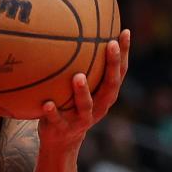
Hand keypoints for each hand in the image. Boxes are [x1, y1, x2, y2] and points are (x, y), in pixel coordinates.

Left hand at [38, 29, 130, 150]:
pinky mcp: (63, 129)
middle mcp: (99, 107)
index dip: (124, 53)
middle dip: (112, 65)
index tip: (124, 32)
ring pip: (86, 106)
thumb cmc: (70, 105)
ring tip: (77, 76)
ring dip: (82, 92)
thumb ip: (80, 65)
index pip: (119, 72)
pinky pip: (57, 120)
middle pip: (110, 86)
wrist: (61, 141)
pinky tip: (46, 103)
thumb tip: (75, 29)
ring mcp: (81, 120)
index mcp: (104, 94)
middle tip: (109, 45)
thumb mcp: (79, 86)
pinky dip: (53, 112)